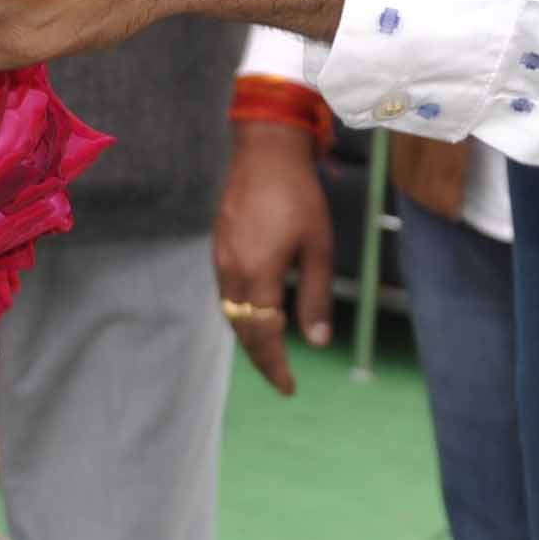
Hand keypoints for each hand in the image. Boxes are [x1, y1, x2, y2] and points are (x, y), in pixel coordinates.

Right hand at [212, 120, 330, 396]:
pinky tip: (256, 313)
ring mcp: (221, 258)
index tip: (289, 388)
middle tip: (281, 377)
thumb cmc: (300, 196)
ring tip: (271, 352)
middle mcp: (232, 271)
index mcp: (258, 275)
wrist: (265, 151)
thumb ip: (316, 297)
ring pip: (231, 312)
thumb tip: (318, 341)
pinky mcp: (219, 245)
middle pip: (242, 330)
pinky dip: (241, 313)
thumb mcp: (319, 248)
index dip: (276, 366)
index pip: (264, 336)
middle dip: (261, 358)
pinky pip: (226, 292)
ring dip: (249, 336)